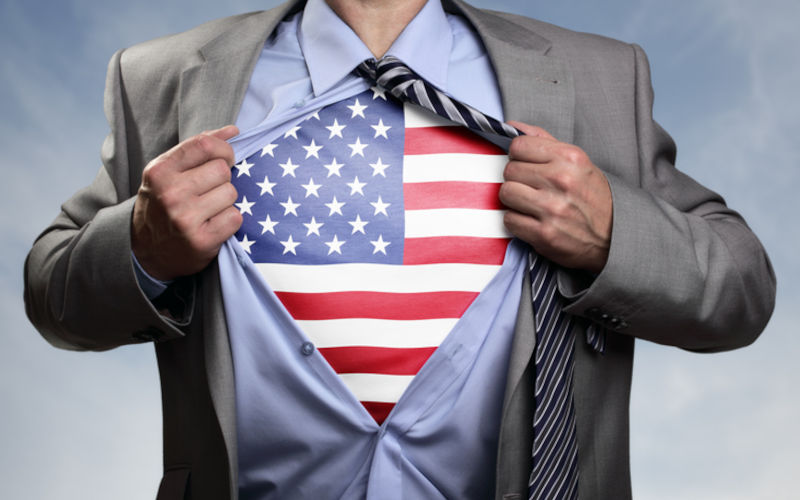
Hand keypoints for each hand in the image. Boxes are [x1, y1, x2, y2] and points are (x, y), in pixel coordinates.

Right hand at [132, 125, 241, 280]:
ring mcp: (185, 218)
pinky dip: (229, 220)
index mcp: (160, 171)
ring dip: (226, 201)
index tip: (225, 158)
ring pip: (231, 193)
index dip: (224, 149)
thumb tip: (233, 131)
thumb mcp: (168, 172)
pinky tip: (213, 224)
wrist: (146, 251)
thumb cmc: (162, 205)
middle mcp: (170, 193)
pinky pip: (235, 217)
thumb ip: (197, 149)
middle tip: (209, 191)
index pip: (204, 145)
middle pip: (222, 170)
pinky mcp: (201, 241)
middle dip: (223, 179)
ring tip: (208, 209)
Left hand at [499, 121, 611, 272]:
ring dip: (514, 200)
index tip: (526, 165)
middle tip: (531, 187)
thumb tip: (512, 126)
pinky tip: (532, 220)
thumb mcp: (577, 162)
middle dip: (516, 179)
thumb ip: (543, 141)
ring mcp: (552, 208)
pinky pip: (509, 219)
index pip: (519, 145)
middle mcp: (561, 180)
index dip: (518, 156)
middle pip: (509, 170)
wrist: (616, 235)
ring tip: (529, 204)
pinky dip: (517, 221)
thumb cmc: (593, 197)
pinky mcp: (545, 234)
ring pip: (506, 193)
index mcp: (569, 157)